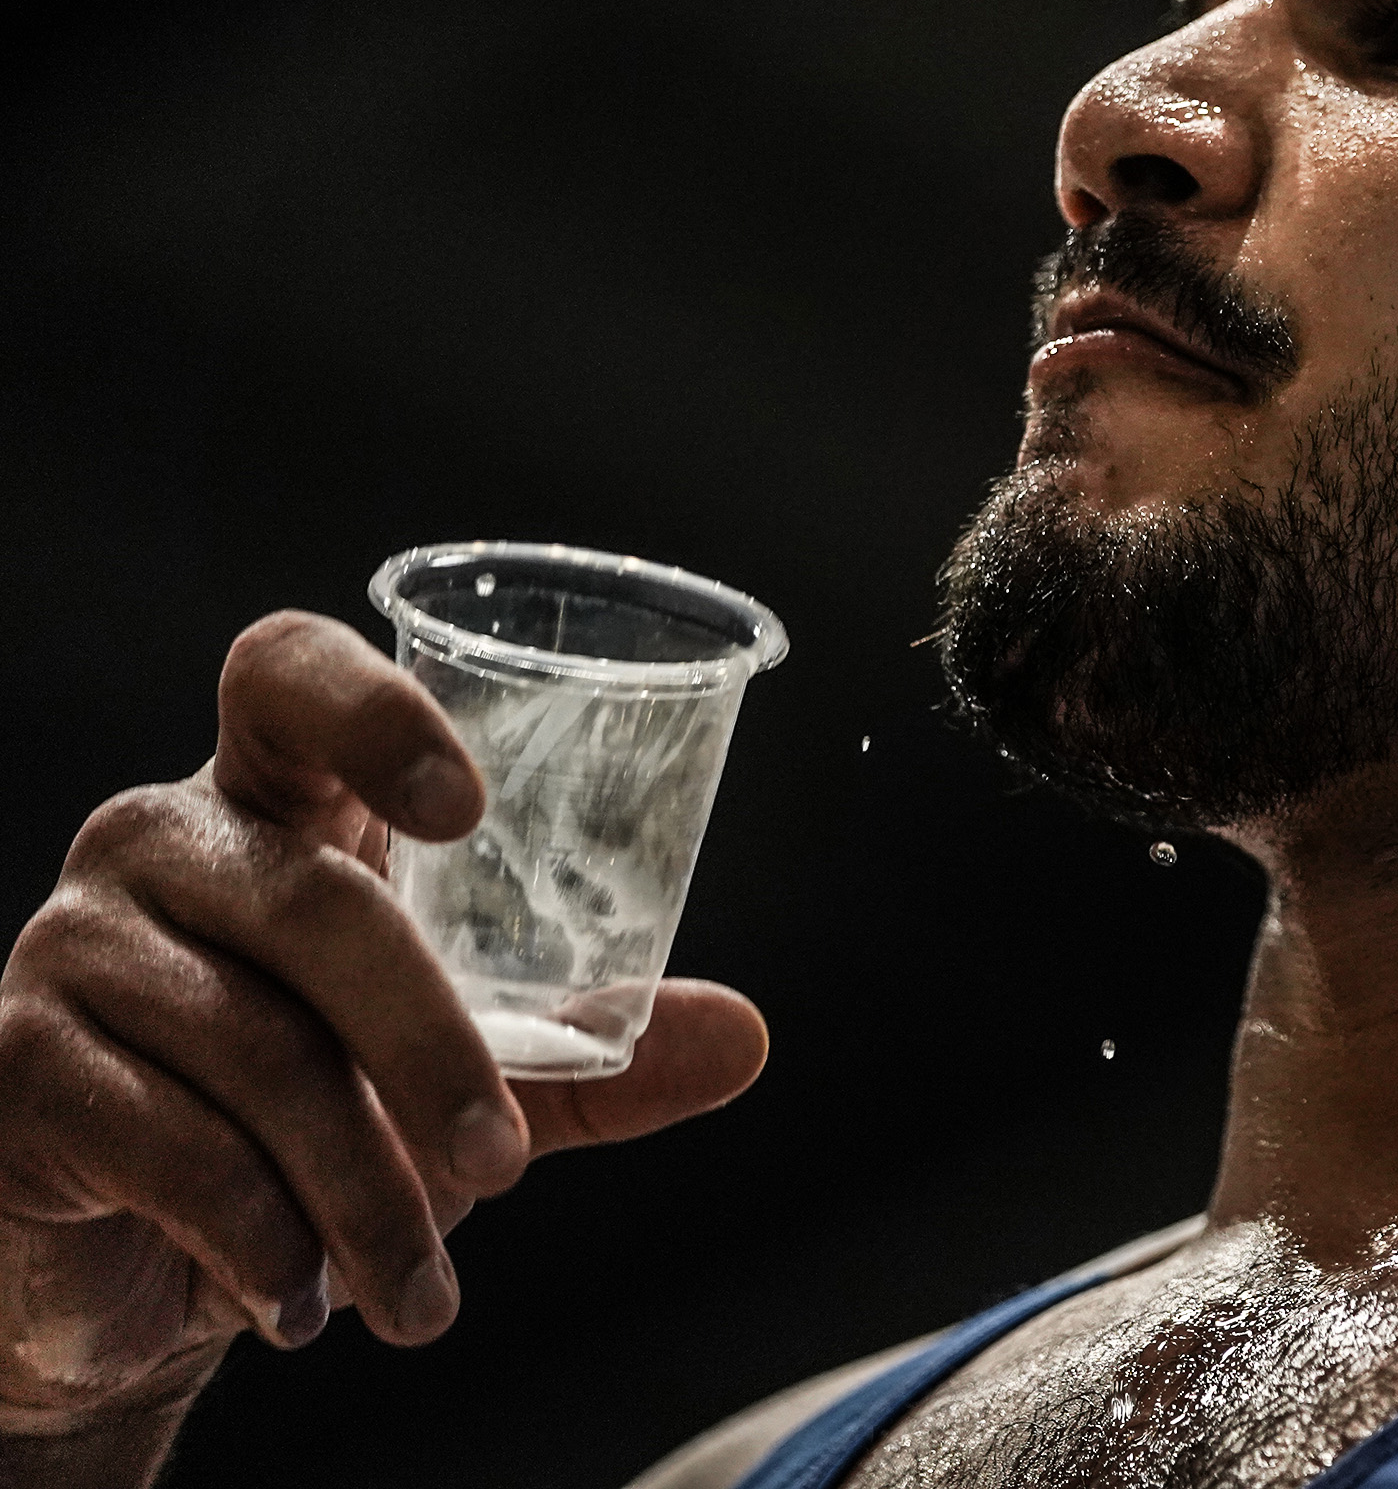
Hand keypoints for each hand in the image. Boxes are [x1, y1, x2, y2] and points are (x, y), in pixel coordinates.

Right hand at [0, 612, 768, 1447]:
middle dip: (431, 1052)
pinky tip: (298, 1299)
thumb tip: (744, 1035)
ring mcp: (71, 942)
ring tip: (421, 1294)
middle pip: (320, 909)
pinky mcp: (17, 1067)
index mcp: (274, 803)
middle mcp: (161, 841)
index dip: (374, 714)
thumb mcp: (460, 1078)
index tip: (466, 808)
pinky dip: (258, 1238)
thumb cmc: (307, 1119)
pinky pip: (168, 1143)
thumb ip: (590, 1056)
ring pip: (256, 1052)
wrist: (134, 1267)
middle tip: (503, 1169)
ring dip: (360, 1195)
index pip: (289, 678)